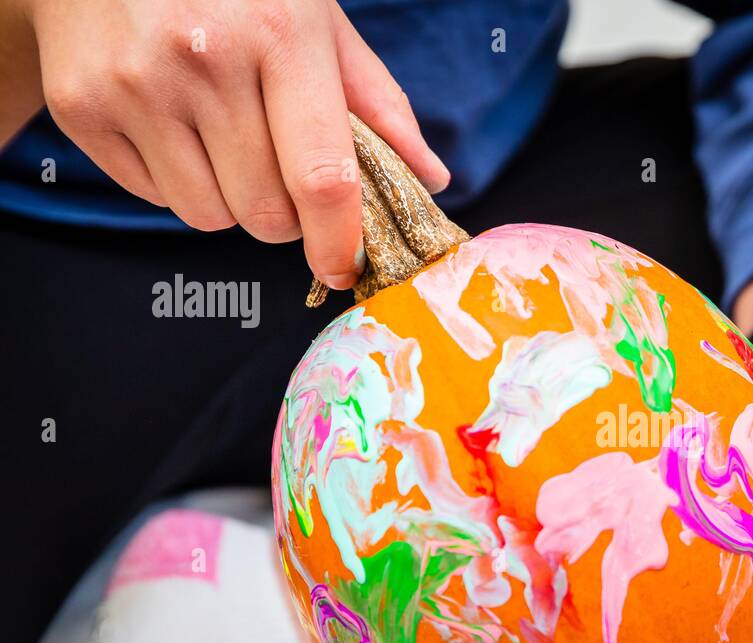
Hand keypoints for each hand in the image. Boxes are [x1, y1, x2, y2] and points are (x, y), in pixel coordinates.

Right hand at [25, 0, 448, 287]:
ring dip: (229, 200)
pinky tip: (173, 122)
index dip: (337, 242)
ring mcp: (135, 83)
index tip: (344, 268)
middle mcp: (204, 60)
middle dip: (285, 215)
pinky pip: (153, 196)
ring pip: (208, 215)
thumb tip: (431, 178)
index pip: (321, 179)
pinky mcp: (81, 104)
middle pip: (265, 212)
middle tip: (280, 171)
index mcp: (280, 35)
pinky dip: (176, 180)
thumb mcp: (317, 19)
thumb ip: (377, 104)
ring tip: (223, 138)